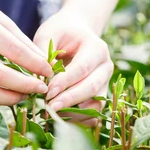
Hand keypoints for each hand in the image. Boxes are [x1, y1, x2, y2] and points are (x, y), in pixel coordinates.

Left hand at [34, 7, 112, 125]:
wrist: (77, 31)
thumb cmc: (61, 32)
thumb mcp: (49, 34)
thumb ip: (44, 52)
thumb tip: (43, 77)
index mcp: (96, 47)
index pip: (82, 68)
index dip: (65, 82)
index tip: (48, 92)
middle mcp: (105, 65)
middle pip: (92, 87)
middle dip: (70, 100)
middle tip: (49, 108)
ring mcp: (106, 80)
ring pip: (96, 102)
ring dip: (75, 112)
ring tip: (52, 114)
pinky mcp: (101, 92)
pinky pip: (94, 111)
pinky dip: (80, 118)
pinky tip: (61, 118)